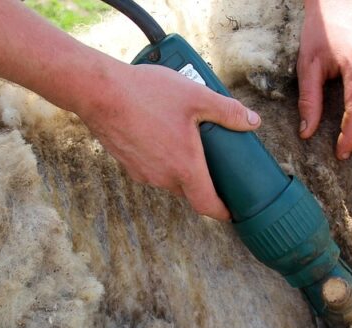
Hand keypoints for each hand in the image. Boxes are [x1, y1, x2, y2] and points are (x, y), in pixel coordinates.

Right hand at [75, 62, 260, 220]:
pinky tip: (161, 133)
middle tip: (214, 164)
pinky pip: (152, 168)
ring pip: (169, 179)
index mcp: (185, 168)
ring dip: (180, 168)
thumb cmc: (148, 94)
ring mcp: (142, 172)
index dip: (221, 211)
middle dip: (203, 183)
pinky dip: (161, 159)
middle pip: (189, 190)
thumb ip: (227, 111)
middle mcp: (163, 177)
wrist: (99, 92)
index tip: (230, 211)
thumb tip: (252, 122)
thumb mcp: (197, 97)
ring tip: (186, 141)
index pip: (206, 205)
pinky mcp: (127, 163)